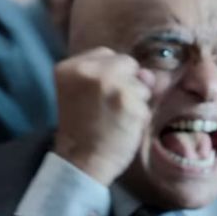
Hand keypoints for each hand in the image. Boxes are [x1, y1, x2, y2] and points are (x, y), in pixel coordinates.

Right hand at [51, 49, 155, 184]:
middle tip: (110, 108)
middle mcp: (88, 71)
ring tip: (116, 118)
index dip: (111, 74)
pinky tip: (124, 127)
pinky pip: (147, 103)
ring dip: (135, 101)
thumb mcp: (82, 93)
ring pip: (141, 83)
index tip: (101, 95)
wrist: (80, 161)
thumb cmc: (83, 130)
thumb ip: (111, 75)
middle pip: (127, 62)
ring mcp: (109, 85)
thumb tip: (147, 74)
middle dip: (126, 83)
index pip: (106, 53)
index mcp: (69, 67)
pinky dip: (140, 116)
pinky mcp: (128, 101)